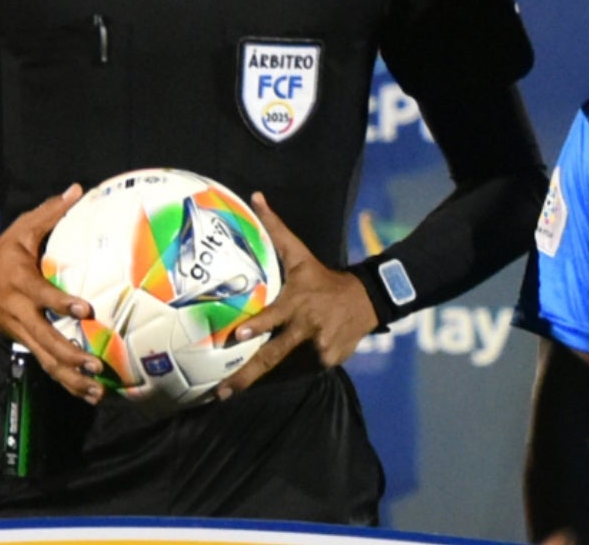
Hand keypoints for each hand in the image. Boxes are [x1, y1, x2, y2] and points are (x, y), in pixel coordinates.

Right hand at [0, 184, 104, 401]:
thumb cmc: (3, 252)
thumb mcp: (21, 229)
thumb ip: (50, 212)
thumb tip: (79, 189)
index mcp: (21, 283)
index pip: (42, 296)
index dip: (62, 303)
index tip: (86, 309)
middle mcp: (20, 313)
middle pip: (44, 339)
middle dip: (69, 354)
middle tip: (95, 363)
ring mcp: (21, 332)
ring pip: (45, 360)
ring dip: (70, 379)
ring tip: (97, 391)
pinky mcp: (24, 342)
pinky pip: (46, 366)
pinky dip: (66, 383)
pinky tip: (88, 394)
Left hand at [214, 192, 378, 399]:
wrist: (366, 299)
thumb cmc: (322, 277)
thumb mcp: (300, 253)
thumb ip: (276, 228)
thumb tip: (255, 195)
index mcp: (296, 302)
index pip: (274, 316)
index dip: (258, 326)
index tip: (239, 335)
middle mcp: (306, 327)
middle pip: (273, 355)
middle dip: (246, 375)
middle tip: (222, 393)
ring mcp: (319, 348)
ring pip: (289, 365)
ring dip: (266, 377)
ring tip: (234, 390)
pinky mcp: (330, 361)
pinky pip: (306, 368)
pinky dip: (298, 366)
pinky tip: (297, 359)